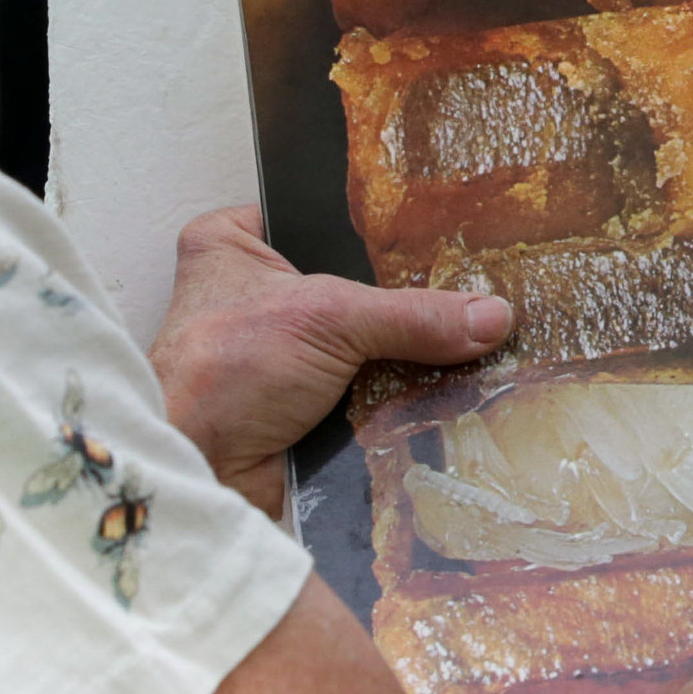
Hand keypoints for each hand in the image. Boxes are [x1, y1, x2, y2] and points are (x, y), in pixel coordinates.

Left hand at [150, 208, 512, 516]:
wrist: (202, 479)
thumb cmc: (221, 378)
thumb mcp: (327, 319)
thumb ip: (412, 314)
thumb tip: (491, 314)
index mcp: (230, 244)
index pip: (319, 215)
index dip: (376, 225)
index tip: (441, 223)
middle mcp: (250, 293)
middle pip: (350, 282)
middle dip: (402, 295)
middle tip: (469, 284)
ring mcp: (276, 354)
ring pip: (360, 341)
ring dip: (402, 352)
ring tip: (472, 334)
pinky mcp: (298, 407)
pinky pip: (363, 389)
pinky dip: (394, 394)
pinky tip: (446, 386)